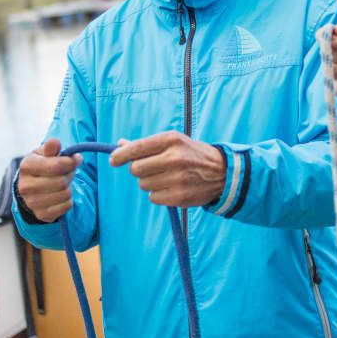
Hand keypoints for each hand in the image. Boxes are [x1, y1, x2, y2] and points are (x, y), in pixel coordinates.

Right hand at [17, 138, 81, 222]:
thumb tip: (54, 142)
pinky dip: (68, 199)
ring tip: (64, 182)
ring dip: (70, 187)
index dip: (71, 161)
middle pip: (61, 181)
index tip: (77, 158)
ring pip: (65, 194)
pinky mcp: (42, 214)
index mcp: (26, 166)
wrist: (31, 188)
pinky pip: (66, 206)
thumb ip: (51, 148)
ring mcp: (32, 202)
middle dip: (70, 174)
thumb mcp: (44, 154)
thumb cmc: (41, 166)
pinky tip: (61, 194)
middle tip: (69, 171)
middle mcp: (25, 186)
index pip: (56, 166)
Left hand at [108, 131, 225, 206]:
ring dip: (149, 182)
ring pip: (143, 184)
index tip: (113, 160)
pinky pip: (153, 197)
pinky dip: (158, 194)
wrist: (223, 173)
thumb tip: (120, 145)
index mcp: (171, 139)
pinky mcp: (179, 196)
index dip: (120, 155)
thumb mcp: (173, 142)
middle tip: (151, 168)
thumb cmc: (192, 154)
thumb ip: (146, 145)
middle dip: (139, 170)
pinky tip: (172, 187)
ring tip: (166, 177)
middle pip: (136, 169)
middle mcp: (174, 158)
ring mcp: (177, 178)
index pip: (136, 148)